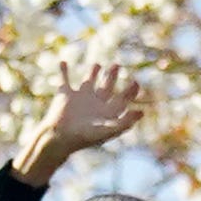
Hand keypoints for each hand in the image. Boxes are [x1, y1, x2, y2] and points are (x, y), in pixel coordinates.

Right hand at [21, 64, 152, 176]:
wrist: (59, 137)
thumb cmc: (84, 136)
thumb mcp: (107, 130)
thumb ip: (125, 123)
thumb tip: (141, 112)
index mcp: (105, 112)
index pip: (121, 99)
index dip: (130, 92)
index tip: (136, 82)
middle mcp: (94, 103)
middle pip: (106, 88)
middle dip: (111, 77)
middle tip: (116, 65)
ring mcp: (79, 98)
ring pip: (88, 83)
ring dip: (92, 73)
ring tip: (97, 65)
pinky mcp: (65, 95)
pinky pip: (64, 79)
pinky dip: (63, 71)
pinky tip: (63, 62)